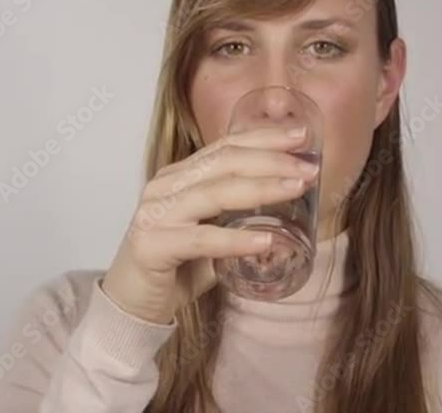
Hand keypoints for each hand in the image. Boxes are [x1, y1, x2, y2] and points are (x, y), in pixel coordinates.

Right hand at [100, 126, 319, 324]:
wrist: (133, 304)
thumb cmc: (176, 266)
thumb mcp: (213, 231)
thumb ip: (240, 217)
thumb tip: (291, 210)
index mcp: (180, 175)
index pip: (225, 146)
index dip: (264, 138)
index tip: (301, 137)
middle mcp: (165, 186)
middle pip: (223, 162)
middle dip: (271, 160)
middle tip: (308, 167)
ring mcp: (155, 213)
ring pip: (214, 193)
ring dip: (261, 189)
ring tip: (297, 189)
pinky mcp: (152, 245)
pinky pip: (201, 239)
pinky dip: (236, 239)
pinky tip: (265, 240)